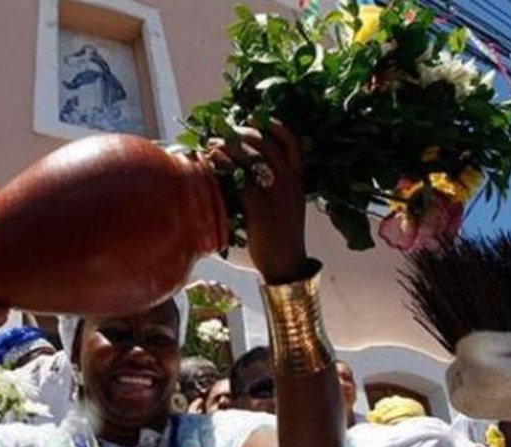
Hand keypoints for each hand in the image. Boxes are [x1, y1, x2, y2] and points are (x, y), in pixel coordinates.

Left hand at [208, 121, 311, 283]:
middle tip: (224, 131)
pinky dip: (224, 167)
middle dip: (243, 132)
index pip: (291, 142)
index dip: (273, 125)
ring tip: (212, 144)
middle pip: (266, 144)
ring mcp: (276, 195)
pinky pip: (240, 181)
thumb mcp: (288, 206)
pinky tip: (212, 162)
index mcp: (298, 180)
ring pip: (252, 159)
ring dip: (229, 147)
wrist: (287, 265)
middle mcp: (290, 183)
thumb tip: (250, 169)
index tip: (255, 118)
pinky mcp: (261, 209)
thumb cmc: (282, 235)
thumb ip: (276, 186)